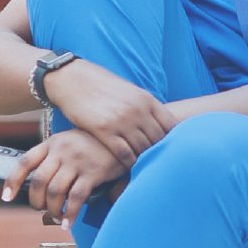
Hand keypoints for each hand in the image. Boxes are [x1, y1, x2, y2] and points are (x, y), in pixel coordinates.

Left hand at [5, 130, 128, 223]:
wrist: (125, 135)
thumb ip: (56, 158)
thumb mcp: (72, 142)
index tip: (7, 197)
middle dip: (36, 201)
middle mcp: (62, 150)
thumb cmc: (96, 143)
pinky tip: (67, 223)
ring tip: (56, 217)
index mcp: (52, 143)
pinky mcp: (93, 172)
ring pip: (55, 192)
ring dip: (52, 210)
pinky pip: (75, 198)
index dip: (12, 181)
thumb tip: (38, 186)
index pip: (25, 163)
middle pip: (38, 182)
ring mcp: (77, 161)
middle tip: (41, 209)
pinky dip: (69, 213)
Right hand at [42, 59, 176, 164]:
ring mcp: (122, 120)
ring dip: (144, 160)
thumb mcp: (130, 92)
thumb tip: (159, 124)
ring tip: (145, 169)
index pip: (171, 126)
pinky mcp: (104, 130)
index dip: (174, 140)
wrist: (73, 78)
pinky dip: (129, 163)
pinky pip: (124, 153)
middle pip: (159, 139)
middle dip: (160, 153)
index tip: (171, 150)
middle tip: (159, 165)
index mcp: (147, 100)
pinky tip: (130, 168)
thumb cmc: (102, 86)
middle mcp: (138, 110)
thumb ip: (145, 108)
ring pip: (143, 148)